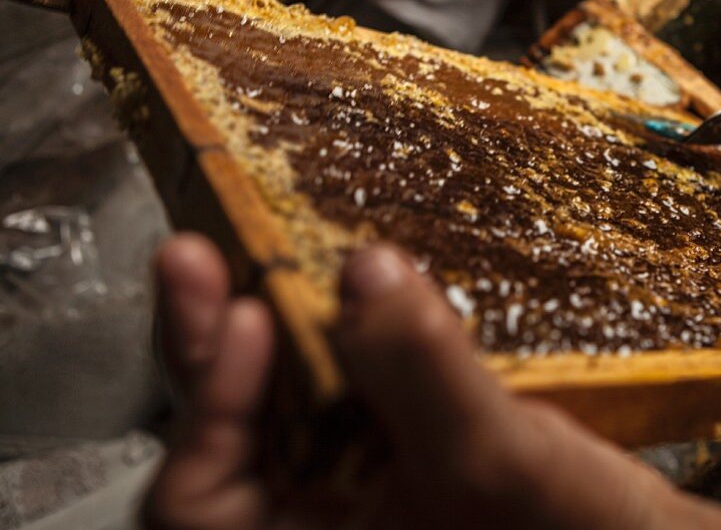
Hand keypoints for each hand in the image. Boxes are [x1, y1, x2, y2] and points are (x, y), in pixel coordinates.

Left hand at [144, 233, 720, 528]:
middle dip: (216, 337)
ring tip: (265, 242)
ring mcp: (354, 471)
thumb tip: (365, 270)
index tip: (245, 316)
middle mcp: (317, 512)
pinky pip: (349, 366)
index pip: (202, 499)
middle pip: (231, 427)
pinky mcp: (396, 428)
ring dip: (277, 314)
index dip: (209, 407)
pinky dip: (344, 315)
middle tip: (204, 252)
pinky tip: (354, 273)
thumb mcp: (494, 461)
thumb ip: (425, 372)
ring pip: (287, 388)